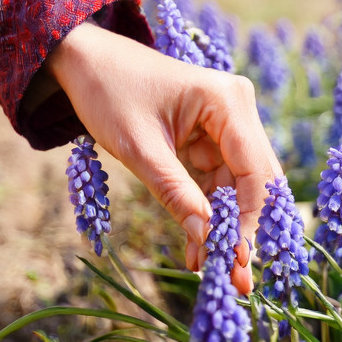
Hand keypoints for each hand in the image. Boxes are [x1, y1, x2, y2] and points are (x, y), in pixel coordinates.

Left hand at [44, 23, 280, 293]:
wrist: (85, 60)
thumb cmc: (109, 92)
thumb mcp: (139, 148)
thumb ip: (175, 193)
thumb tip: (205, 239)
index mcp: (228, 101)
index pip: (255, 171)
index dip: (248, 220)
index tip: (236, 261)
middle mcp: (238, 110)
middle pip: (256, 181)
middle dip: (244, 230)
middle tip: (239, 280)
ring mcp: (228, 124)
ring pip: (239, 188)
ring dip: (224, 227)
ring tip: (211, 270)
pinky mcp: (214, 137)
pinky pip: (219, 182)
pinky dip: (208, 212)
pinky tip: (197, 246)